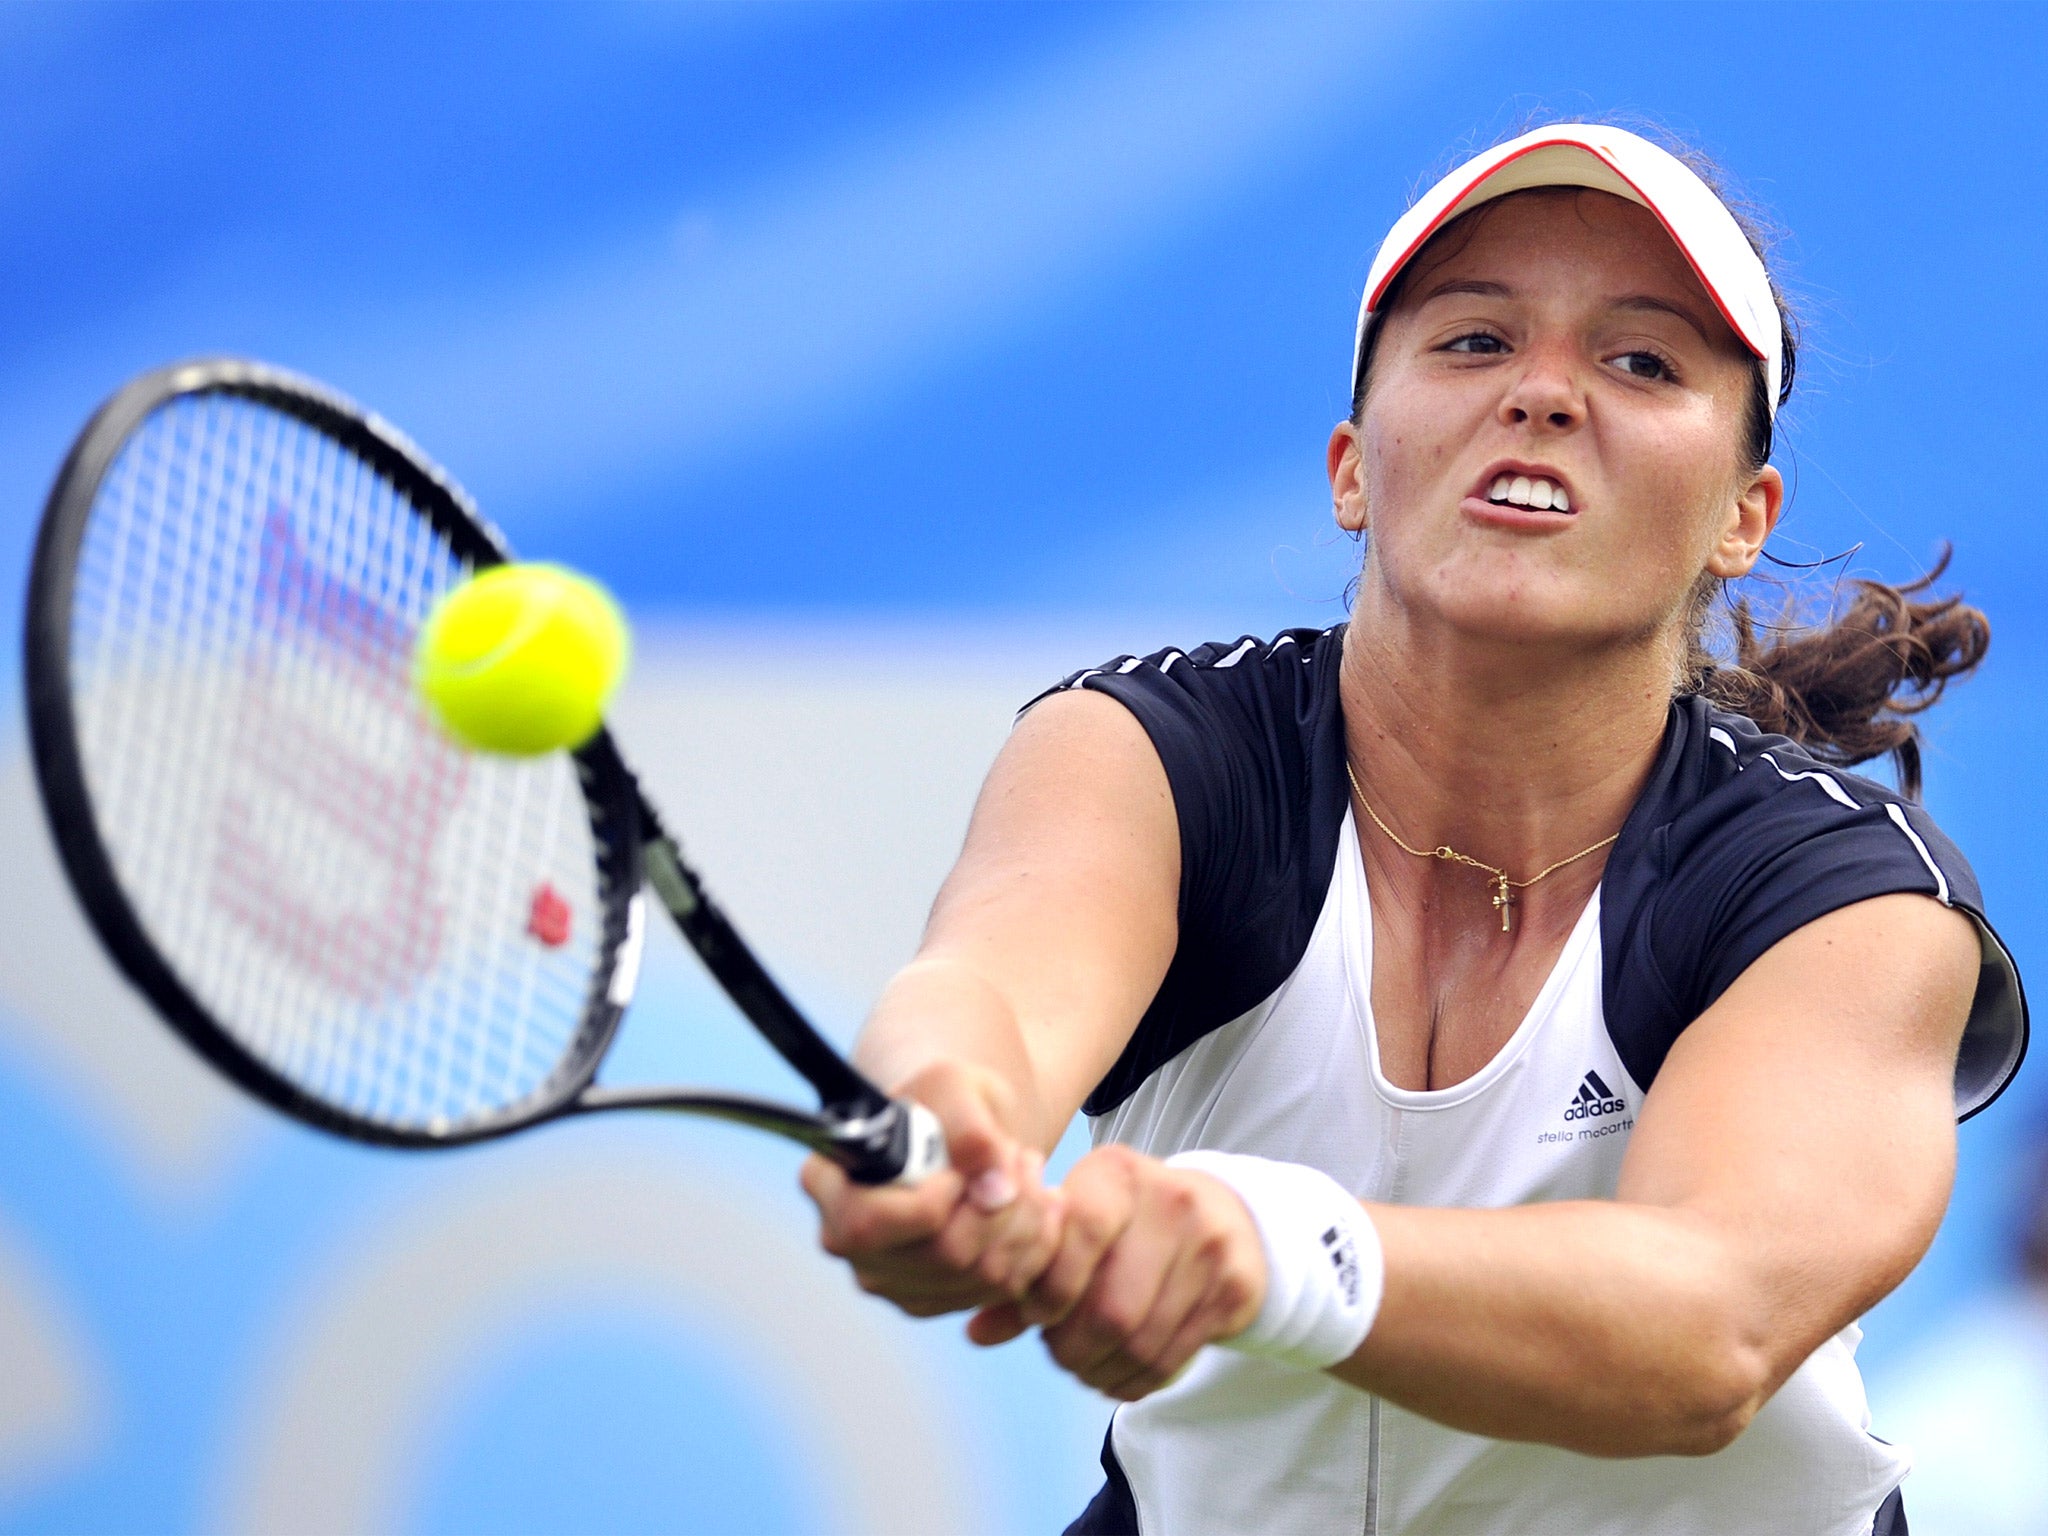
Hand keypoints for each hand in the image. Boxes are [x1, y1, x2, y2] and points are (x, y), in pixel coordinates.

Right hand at [802, 1059, 1063, 1316]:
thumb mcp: (955, 1085)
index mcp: (828, 1184)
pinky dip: (1035, 1247)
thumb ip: (971, 1128)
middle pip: (940, 1255)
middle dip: (1001, 1204)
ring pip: (979, 1275)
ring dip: (1027, 1220)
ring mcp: (888, 1279)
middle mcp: (847, 1241)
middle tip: (1021, 1157)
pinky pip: (1000, 1290)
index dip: (931, 1204)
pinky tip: (1037, 1206)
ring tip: (1031, 1172)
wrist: (961, 1127)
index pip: (869, 1224)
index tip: (960, 1170)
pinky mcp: (931, 1300)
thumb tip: (995, 1191)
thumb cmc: (945, 1098)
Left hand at [968, 1144, 1265, 1400]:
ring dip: (1099, 1369)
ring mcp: (1209, 1245)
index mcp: (1117, 1173)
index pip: (1081, 1232)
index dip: (1049, 1288)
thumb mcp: (1078, 1224)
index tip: (1035, 1314)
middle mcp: (1170, 1200)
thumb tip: (975, 1332)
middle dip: (1070, 1346)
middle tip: (1057, 1353)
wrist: (1225, 1216)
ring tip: (1082, 1367)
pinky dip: (1133, 1381)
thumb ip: (1027, 1273)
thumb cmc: (1127, 1224)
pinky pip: (1172, 1358)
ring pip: (1140, 1341)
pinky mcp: (1233, 1288)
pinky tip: (1115, 1375)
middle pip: (1110, 1307)